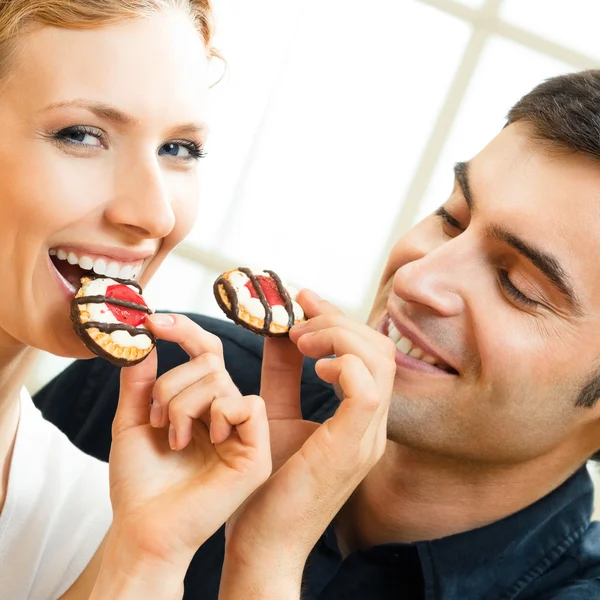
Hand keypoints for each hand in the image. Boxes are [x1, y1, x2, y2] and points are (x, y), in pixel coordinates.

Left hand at [105, 313, 271, 578]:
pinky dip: (219, 414)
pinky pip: (249, 405)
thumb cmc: (140, 482)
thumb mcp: (133, 421)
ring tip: (174, 438)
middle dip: (171, 385)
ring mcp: (243, 432)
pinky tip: (209, 440)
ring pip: (221, 383)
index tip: (154, 322)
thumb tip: (144, 340)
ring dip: (184, 405)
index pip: (206, 353)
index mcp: (202, 404)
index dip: (185, 331)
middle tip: (157, 420)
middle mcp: (226, 413)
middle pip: (210, 364)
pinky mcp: (256, 452)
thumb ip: (140, 380)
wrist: (144, 527)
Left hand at [219, 291, 395, 596]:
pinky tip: (316, 365)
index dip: (339, 317)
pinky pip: (366, 391)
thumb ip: (282, 371)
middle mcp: (374, 426)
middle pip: (379, 348)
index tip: (303, 297)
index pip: (369, 352)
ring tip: (301, 339)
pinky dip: (345, 364)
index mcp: (360, 418)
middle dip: (338, 321)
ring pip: (378, 361)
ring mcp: (368, 438)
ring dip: (338, 337)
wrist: (263, 544)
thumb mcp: (275, 411)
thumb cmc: (268, 484)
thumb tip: (278, 329)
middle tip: (298, 320)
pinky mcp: (352, 449)